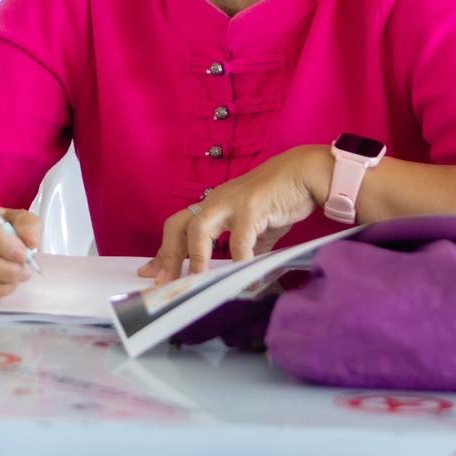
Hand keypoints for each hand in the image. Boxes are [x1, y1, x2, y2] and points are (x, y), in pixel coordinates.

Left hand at [140, 145, 332, 282]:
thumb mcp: (257, 226)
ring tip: (195, 282)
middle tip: (162, 282)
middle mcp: (215, 201)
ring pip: (199, 230)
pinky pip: (239, 239)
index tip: (151, 272)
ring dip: (195, 258)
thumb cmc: (281, 197)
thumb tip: (240, 271)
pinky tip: (241, 278)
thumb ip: (245, 245)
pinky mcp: (252, 207)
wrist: (305, 172)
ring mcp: (232, 203)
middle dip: (168, 256)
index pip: (178, 227)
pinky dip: (238, 260)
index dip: (164, 251)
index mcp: (212, 205)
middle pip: (178, 227)